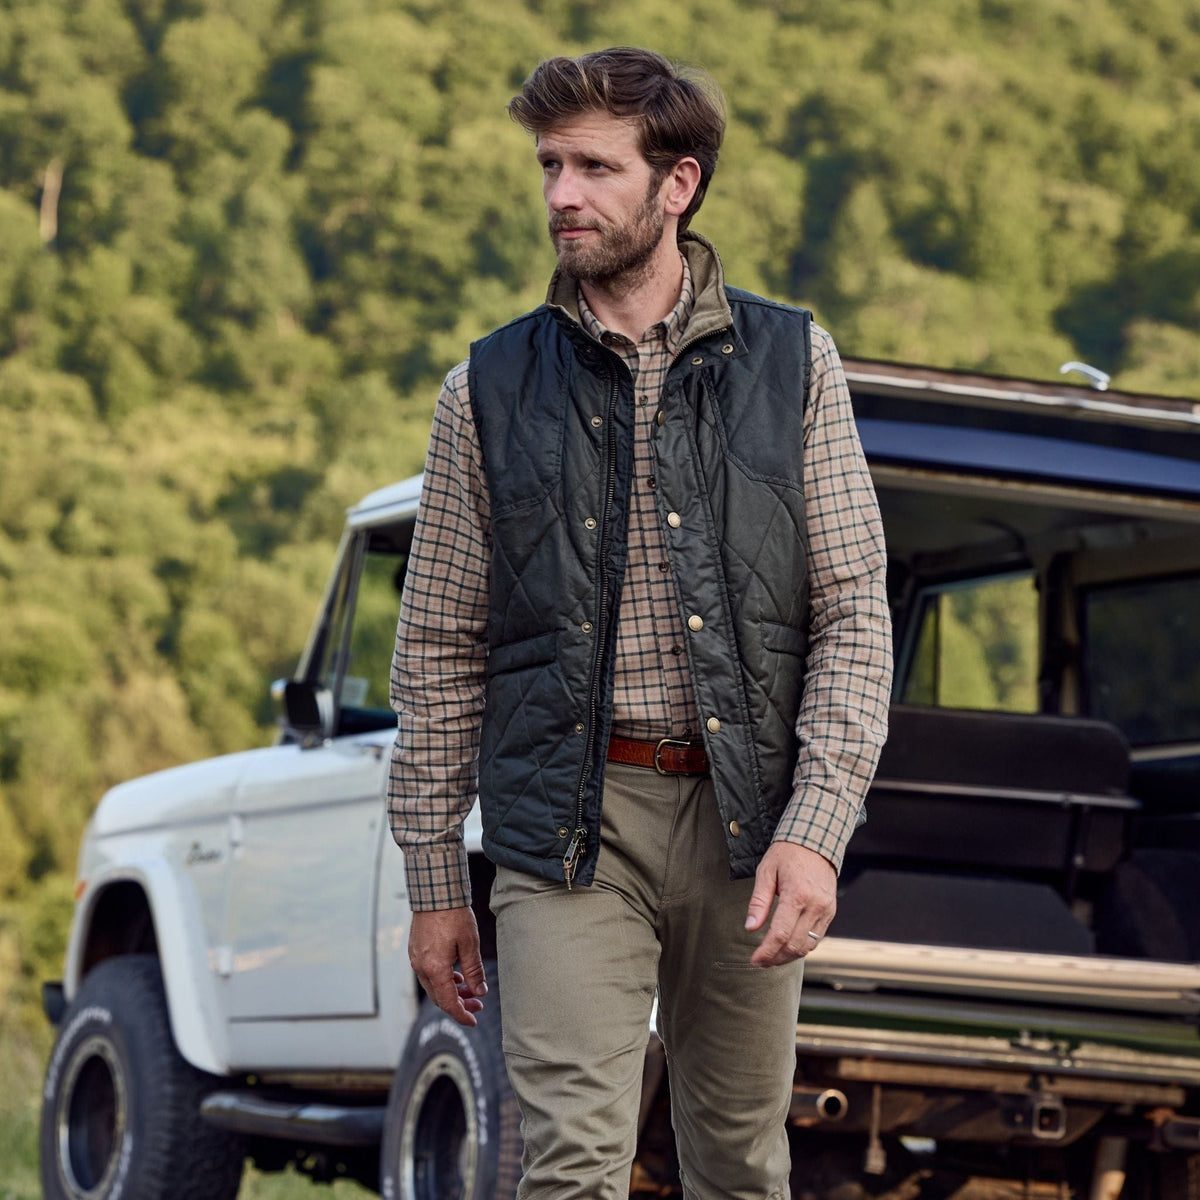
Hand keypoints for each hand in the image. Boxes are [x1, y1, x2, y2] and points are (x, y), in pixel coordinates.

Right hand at [408, 906, 487, 1025]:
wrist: (435, 892)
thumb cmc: (453, 915)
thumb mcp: (470, 944)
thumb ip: (474, 971)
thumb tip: (480, 991)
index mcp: (435, 969)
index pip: (448, 1003)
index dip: (461, 1014)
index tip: (473, 1020)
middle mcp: (421, 967)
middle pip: (439, 997)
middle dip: (459, 1004)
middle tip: (477, 1004)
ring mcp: (416, 959)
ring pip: (433, 986)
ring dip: (451, 991)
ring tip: (470, 988)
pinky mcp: (415, 951)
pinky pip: (428, 974)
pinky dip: (442, 979)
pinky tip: (455, 975)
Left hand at [745, 842, 836, 967]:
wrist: (816, 841)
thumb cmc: (787, 854)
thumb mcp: (766, 871)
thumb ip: (758, 902)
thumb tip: (750, 927)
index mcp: (797, 895)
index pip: (781, 934)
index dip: (767, 951)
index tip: (755, 960)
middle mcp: (815, 905)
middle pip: (795, 945)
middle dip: (776, 958)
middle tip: (760, 961)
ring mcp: (826, 910)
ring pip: (808, 946)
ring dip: (789, 956)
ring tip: (772, 957)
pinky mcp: (831, 912)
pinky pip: (817, 938)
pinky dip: (802, 946)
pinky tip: (788, 946)